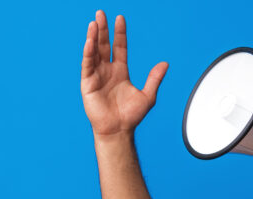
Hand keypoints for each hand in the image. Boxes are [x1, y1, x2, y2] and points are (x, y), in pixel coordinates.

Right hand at [81, 10, 167, 136]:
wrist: (119, 130)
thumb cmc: (131, 116)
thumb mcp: (148, 95)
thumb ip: (154, 78)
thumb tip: (165, 63)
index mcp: (120, 71)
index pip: (119, 47)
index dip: (119, 33)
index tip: (120, 18)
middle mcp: (107, 71)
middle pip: (104, 45)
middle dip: (103, 29)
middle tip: (101, 13)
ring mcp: (97, 76)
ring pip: (94, 52)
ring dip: (93, 37)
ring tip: (93, 22)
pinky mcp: (87, 83)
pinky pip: (87, 65)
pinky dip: (88, 53)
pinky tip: (89, 41)